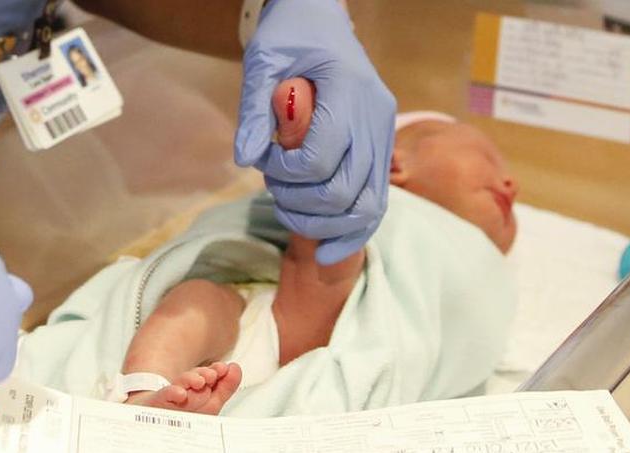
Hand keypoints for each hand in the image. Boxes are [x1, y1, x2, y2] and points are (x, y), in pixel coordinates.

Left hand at [235, 0, 395, 264]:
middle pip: (344, 192)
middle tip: (274, 188)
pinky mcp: (383, 151)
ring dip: (323, 224)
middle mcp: (375, 119)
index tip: (264, 158)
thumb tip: (245, 158)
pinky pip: (376, 204)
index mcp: (348, 92)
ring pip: (367, 208)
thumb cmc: (289, 36)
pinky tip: (326, 252)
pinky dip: (352, 232)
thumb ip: (254, 110)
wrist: (321, 21)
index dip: (285, 173)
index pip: (319, 160)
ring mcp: (384, 137)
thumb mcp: (262, 62)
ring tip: (292, 212)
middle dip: (301, 205)